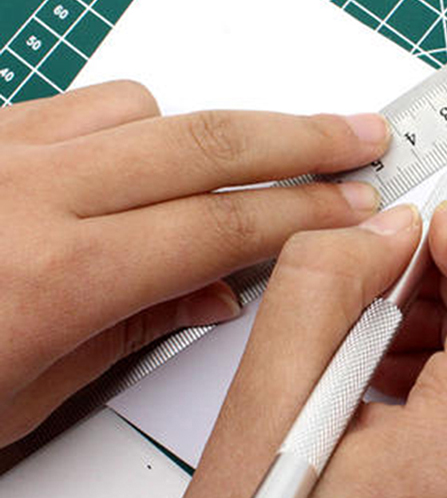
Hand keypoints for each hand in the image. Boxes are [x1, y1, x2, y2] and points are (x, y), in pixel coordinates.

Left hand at [0, 81, 388, 446]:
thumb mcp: (30, 395)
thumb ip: (133, 332)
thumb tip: (212, 296)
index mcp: (55, 276)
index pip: (223, 227)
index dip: (306, 213)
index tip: (355, 206)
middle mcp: (31, 194)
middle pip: (210, 143)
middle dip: (304, 138)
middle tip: (360, 136)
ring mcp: (8, 150)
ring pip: (152, 110)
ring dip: (217, 136)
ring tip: (255, 162)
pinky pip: (92, 102)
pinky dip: (142, 121)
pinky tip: (156, 155)